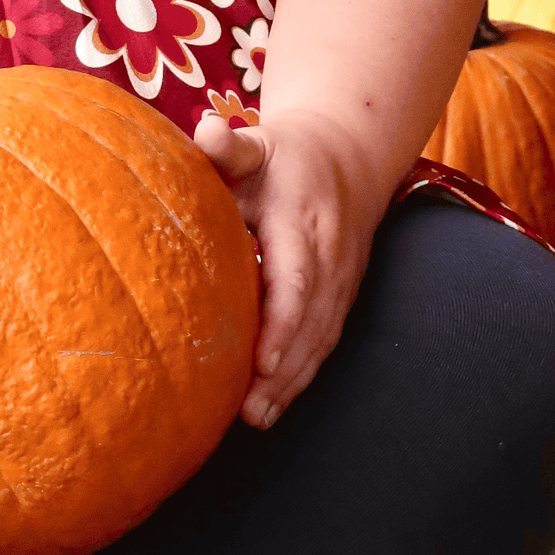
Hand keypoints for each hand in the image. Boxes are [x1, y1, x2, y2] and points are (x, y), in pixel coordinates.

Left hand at [193, 109, 394, 428]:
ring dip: (292, 384)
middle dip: (283, 371)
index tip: (261, 361)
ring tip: (257, 419)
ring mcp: (341, 281)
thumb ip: (229, 145)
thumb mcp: (257, 142)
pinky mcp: (341, 296)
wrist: (348, 153)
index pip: (298, 280)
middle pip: (311, 323)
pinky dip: (300, 377)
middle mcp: (330, 257)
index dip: (283, 323)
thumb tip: (205, 134)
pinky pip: (324, 342)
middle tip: (249, 411)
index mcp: (303, 221)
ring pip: (321, 340)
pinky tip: (272, 408)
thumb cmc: (283, 155)